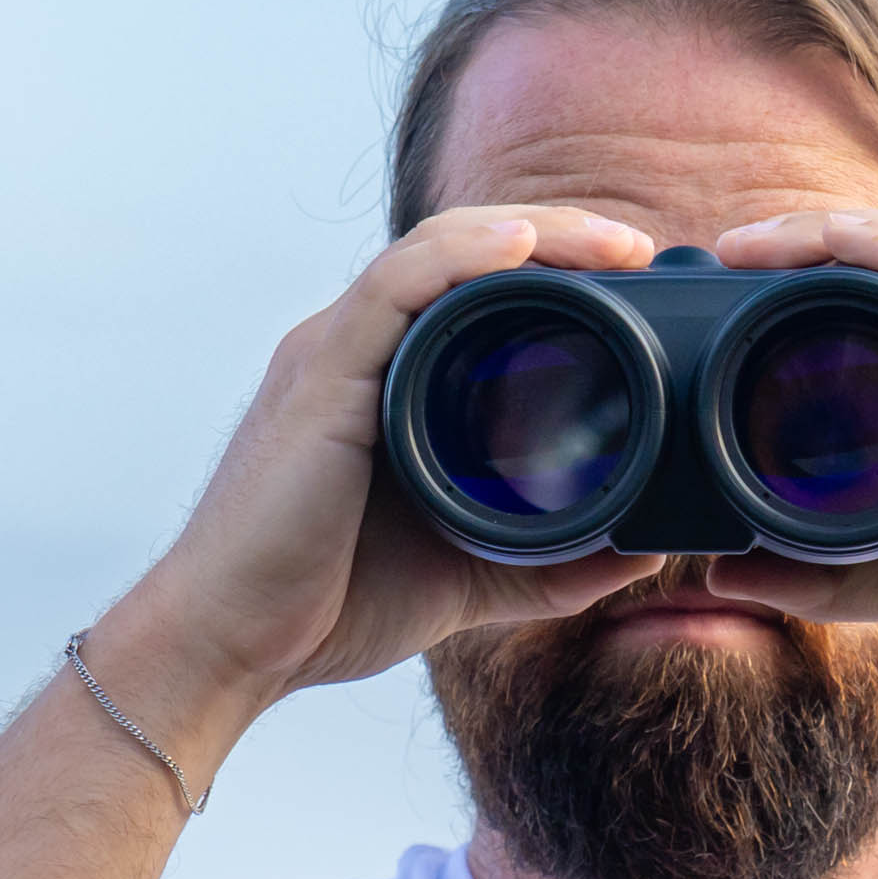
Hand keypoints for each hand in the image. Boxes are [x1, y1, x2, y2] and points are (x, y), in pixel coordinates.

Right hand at [101, 208, 664, 756]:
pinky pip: (393, 287)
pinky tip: (520, 249)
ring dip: (531, 232)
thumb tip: (642, 552)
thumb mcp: (472, 573)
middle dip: (558, 233)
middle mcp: (359, 348)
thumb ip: (553, 563)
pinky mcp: (321, 377)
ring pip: (439, 250)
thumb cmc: (329, 604)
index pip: (477, 287)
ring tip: (610, 243)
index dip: (556, 265)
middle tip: (640, 249)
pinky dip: (460, 257)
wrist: (235, 647)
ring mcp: (336, 354)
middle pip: (466, 250)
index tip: (637, 280)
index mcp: (389, 378)